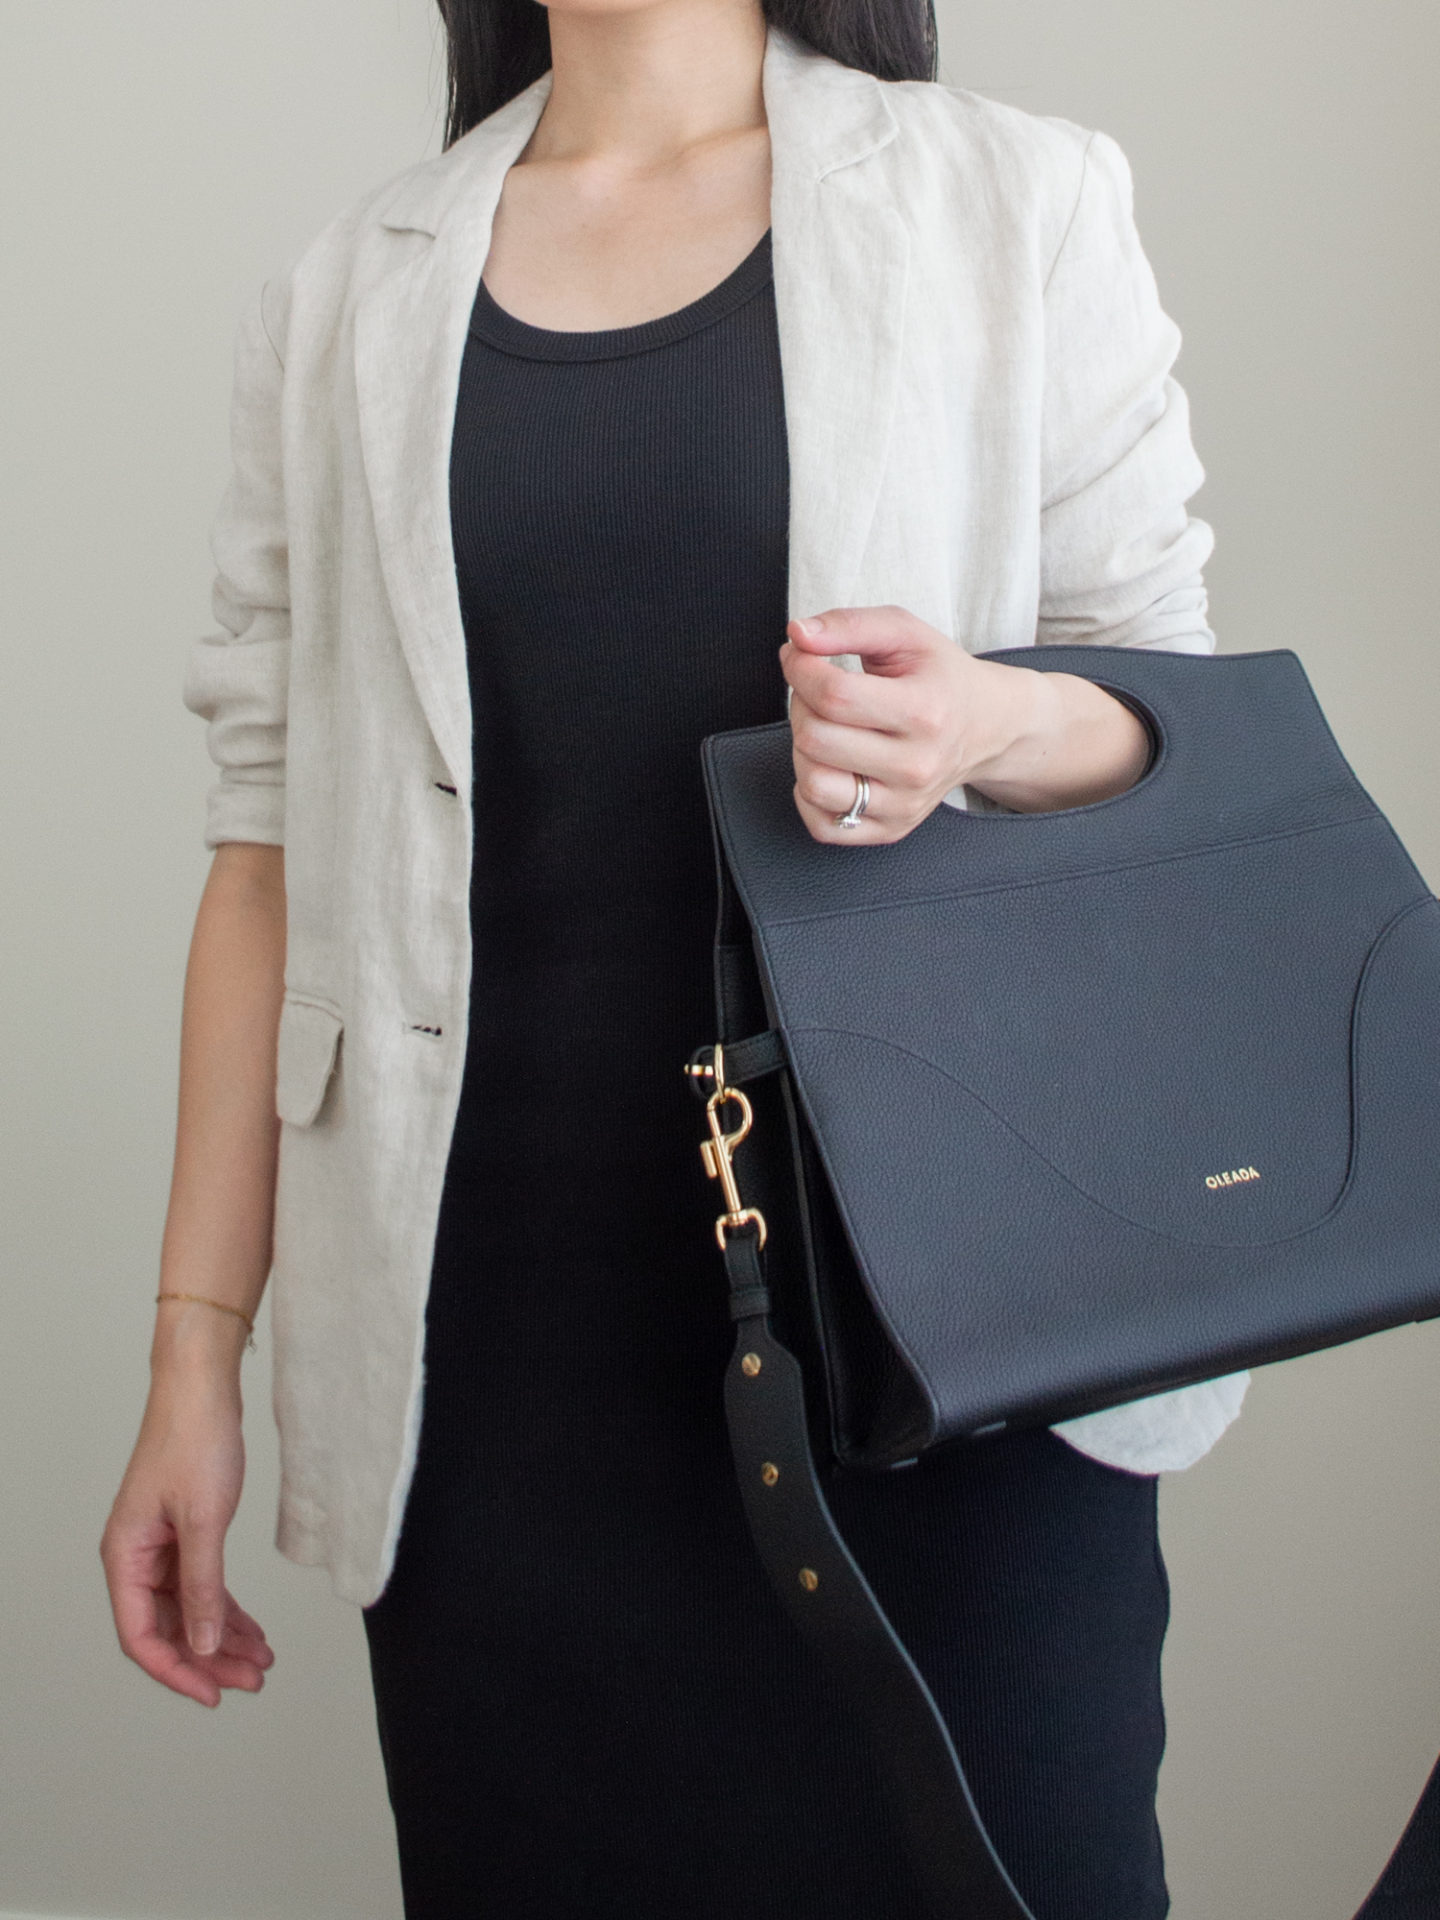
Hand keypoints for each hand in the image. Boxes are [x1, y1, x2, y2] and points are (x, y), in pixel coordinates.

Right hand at [100, 1362, 272, 1707]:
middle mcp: (136, 1557)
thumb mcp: (204, 1520)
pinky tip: (252, 1628)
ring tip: (261, 1661)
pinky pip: (201, 1585)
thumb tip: (204, 1645)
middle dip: (210, 1658)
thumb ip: (204, 1586)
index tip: (214, 1694)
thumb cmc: (195, 1440)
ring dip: (222, 1637)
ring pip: (188, 1610)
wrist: (203, 1387)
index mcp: (125, 1557)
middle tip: (253, 1680)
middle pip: (168, 1629)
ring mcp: (159, 1546)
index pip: (142, 1636)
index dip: (177, 1671)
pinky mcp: (183, 1532)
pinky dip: (226, 1608)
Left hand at [780, 606, 1151, 841]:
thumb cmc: (938, 676)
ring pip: (813, 784)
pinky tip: (831, 764)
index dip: (801, 669)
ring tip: (825, 728)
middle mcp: (917, 766)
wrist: (987, 727)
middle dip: (801, 705)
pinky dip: (809, 793)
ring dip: (803, 750)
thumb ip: (849, 625)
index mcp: (925, 711)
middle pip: (816, 739)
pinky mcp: (890, 830)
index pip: (835, 695)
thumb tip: (797, 635)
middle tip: (817, 692)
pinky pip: (821, 824)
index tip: (799, 655)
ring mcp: (904, 805)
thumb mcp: (905, 633)